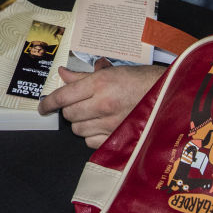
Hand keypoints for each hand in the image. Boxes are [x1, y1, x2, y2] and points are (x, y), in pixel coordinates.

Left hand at [39, 60, 164, 147]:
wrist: (169, 94)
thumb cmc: (142, 80)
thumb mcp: (112, 71)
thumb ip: (84, 76)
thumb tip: (63, 74)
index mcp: (100, 83)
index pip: (63, 96)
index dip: (48, 102)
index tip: (43, 107)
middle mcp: (103, 103)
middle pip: (69, 114)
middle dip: (68, 111)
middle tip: (77, 105)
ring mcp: (110, 123)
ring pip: (78, 130)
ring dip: (80, 123)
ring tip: (91, 115)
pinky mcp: (118, 137)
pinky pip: (91, 142)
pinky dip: (91, 136)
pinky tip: (100, 127)